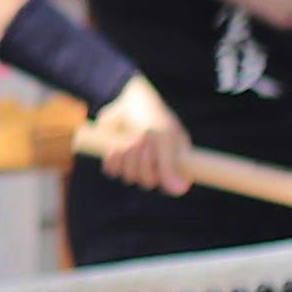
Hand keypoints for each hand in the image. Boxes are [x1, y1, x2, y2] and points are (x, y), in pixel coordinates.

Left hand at [86, 75, 191, 193]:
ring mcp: (137, 164)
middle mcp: (158, 166)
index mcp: (177, 162)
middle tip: (140, 140)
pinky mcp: (118, 160)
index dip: (161, 174)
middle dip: (142, 161)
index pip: (171, 186)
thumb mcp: (164, 139)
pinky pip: (113, 171)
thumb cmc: (152, 118)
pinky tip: (115, 147)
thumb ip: (169, 165)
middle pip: (147, 182)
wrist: (128, 99)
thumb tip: (179, 192)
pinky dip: (113, 160)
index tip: (156, 155)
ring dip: (127, 158)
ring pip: (129, 178)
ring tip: (129, 139)